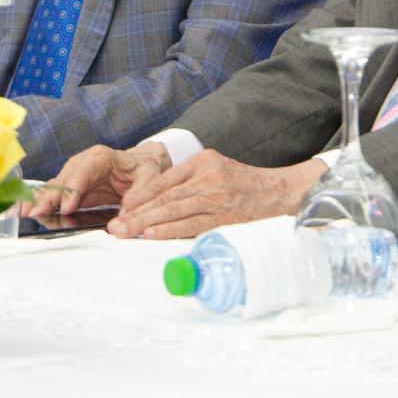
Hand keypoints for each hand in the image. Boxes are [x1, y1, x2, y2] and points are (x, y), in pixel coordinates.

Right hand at [27, 143, 171, 216]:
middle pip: (64, 179)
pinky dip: (39, 203)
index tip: (68, 206)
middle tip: (38, 212)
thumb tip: (125, 217)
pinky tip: (25, 211)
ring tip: (24, 213)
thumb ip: (137, 198)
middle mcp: (83, 163)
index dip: (74, 187)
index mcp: (102, 157)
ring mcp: (74, 174)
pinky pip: (52, 194)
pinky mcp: (69, 187)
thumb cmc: (143, 170)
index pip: (85, 170)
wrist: (140, 165)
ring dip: (39, 200)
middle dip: (50, 197)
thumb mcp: (148, 181)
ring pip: (54, 187)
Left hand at [108, 151, 326, 239]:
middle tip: (115, 227)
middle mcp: (208, 176)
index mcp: (203, 161)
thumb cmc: (245, 185)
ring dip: (146, 224)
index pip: (163, 181)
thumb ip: (190, 181)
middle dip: (136, 214)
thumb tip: (156, 202)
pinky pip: (192, 224)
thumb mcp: (217, 169)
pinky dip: (169, 230)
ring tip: (126, 234)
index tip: (122, 210)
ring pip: (174, 210)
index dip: (139, 197)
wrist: (281, 192)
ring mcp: (217, 195)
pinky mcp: (226, 216)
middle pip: (164, 197)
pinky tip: (152, 236)